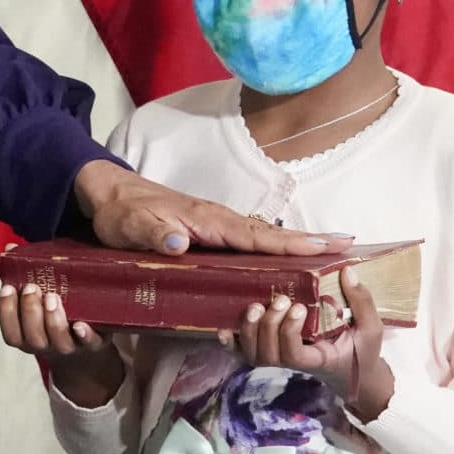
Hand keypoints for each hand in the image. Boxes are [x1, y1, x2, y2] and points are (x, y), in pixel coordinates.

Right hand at [0, 264, 123, 408]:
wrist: (86, 341)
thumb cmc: (55, 312)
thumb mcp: (37, 295)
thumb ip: (23, 275)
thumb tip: (10, 248)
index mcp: (28, 336)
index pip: (11, 333)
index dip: (7, 313)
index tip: (8, 288)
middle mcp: (46, 346)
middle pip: (33, 339)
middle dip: (29, 312)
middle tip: (32, 288)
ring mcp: (70, 346)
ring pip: (59, 343)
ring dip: (53, 321)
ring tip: (53, 297)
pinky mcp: (94, 344)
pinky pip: (89, 344)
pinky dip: (85, 335)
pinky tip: (80, 324)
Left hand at [72, 161, 353, 255]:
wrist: (107, 194)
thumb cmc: (119, 212)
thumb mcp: (128, 226)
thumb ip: (153, 234)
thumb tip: (180, 242)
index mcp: (205, 220)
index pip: (254, 235)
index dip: (289, 243)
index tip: (324, 247)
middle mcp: (217, 221)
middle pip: (269, 234)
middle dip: (307, 242)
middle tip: (347, 248)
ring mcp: (214, 226)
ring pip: (261, 238)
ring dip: (295, 245)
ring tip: (330, 254)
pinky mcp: (208, 233)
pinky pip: (248, 242)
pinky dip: (272, 248)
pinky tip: (286, 259)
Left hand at [221, 265, 394, 421]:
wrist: (350, 370)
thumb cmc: (361, 350)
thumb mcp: (371, 329)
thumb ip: (362, 302)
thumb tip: (347, 271)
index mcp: (316, 358)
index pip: (294, 355)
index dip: (290, 333)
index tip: (300, 308)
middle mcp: (291, 361)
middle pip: (267, 355)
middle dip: (268, 327)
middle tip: (279, 300)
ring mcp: (276, 357)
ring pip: (251, 353)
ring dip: (249, 330)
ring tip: (255, 305)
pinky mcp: (265, 350)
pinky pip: (241, 352)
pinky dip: (230, 342)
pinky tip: (224, 326)